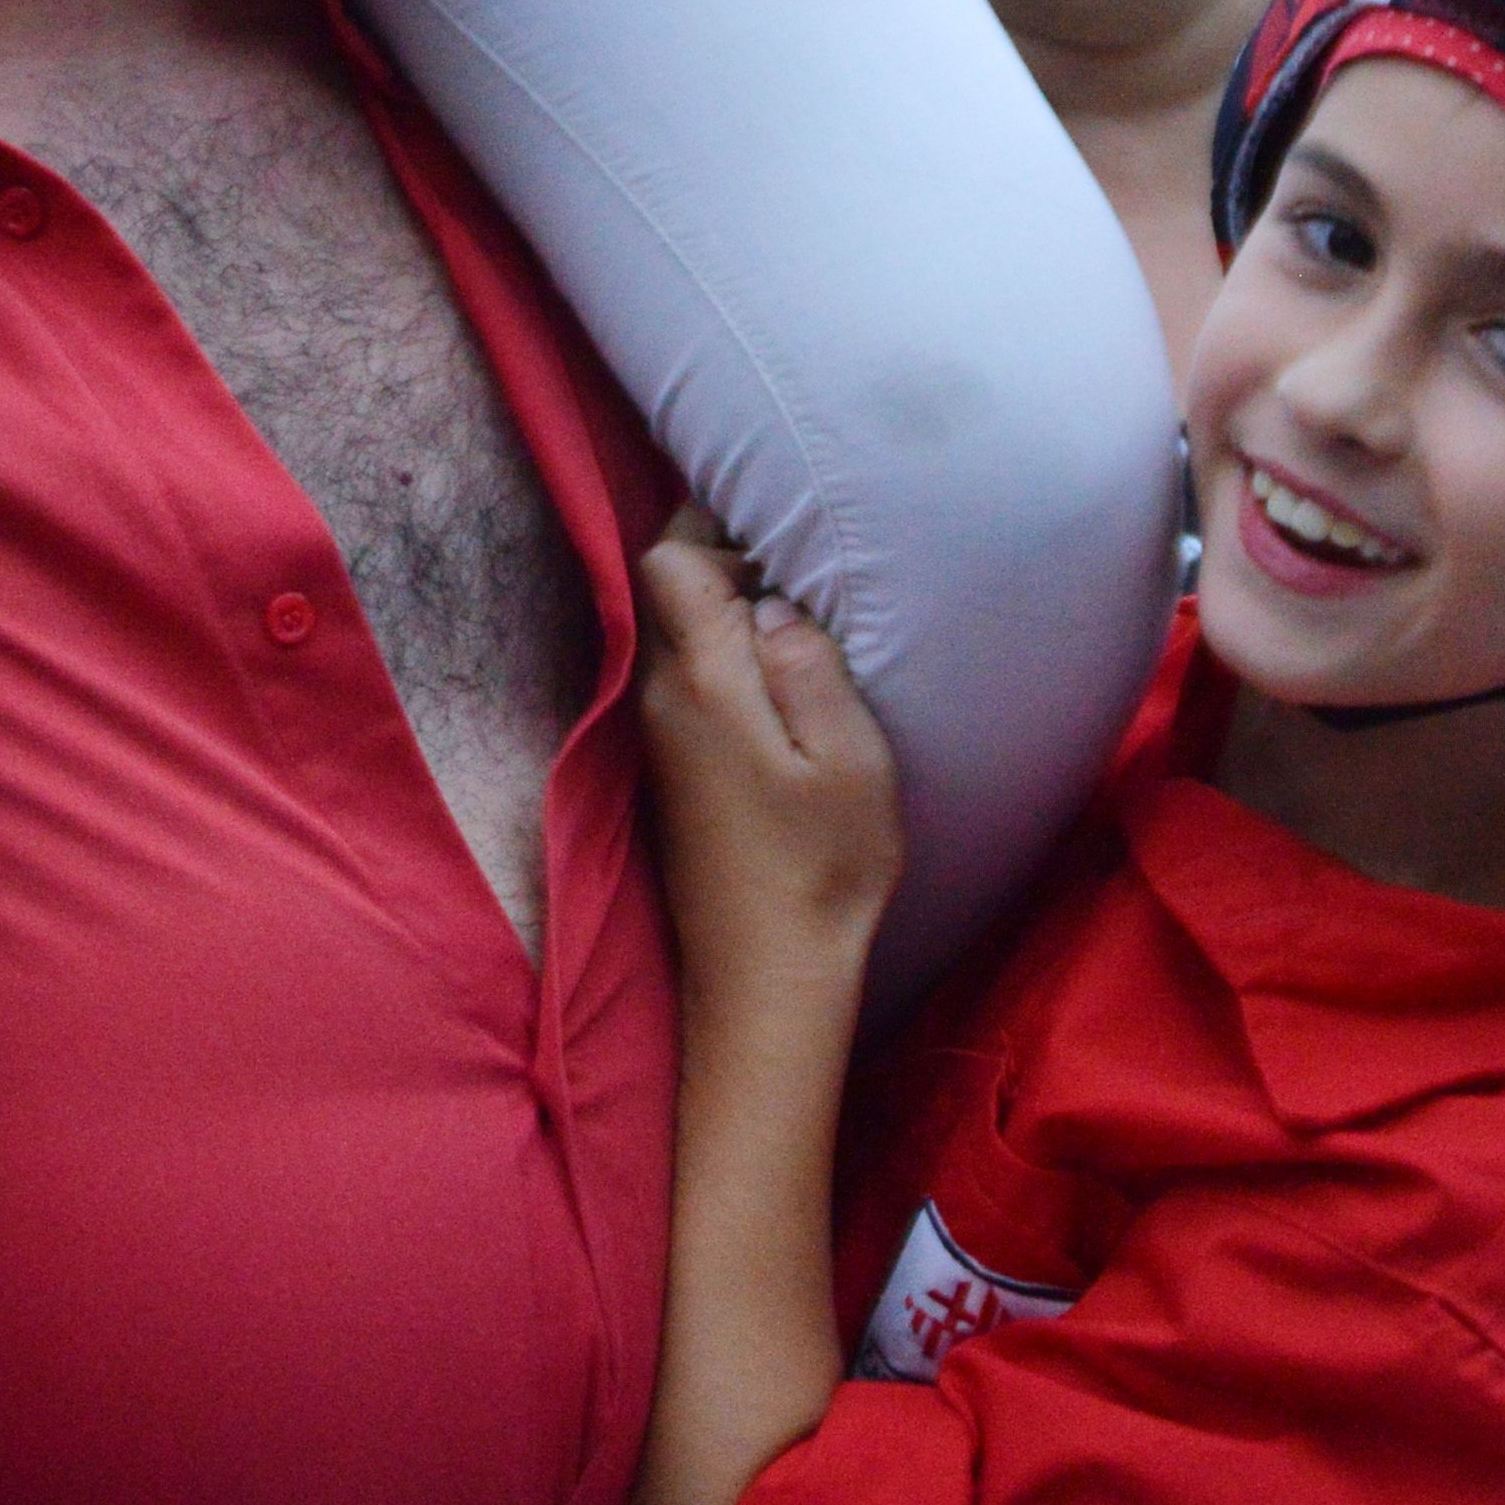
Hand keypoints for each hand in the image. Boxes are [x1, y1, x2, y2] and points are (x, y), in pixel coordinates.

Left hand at [635, 513, 901, 979]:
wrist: (764, 975)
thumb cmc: (823, 868)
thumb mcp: (849, 760)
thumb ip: (808, 664)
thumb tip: (773, 601)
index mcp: (704, 682)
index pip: (668, 560)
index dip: (714, 530)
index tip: (780, 545)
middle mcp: (661, 700)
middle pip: (660, 590)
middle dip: (715, 559)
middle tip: (791, 568)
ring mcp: (656, 738)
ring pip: (667, 635)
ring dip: (717, 613)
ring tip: (789, 618)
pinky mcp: (667, 771)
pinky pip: (677, 682)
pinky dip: (715, 660)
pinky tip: (769, 682)